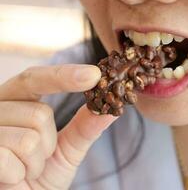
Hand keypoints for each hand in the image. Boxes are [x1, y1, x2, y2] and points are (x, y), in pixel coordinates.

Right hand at [0, 64, 117, 189]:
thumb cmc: (42, 175)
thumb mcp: (68, 148)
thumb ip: (86, 127)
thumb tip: (113, 109)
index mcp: (14, 101)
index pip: (35, 78)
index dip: (64, 75)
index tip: (94, 75)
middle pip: (38, 113)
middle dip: (49, 142)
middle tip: (41, 156)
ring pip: (28, 139)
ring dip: (36, 162)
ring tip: (25, 168)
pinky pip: (10, 157)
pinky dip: (20, 173)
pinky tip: (12, 177)